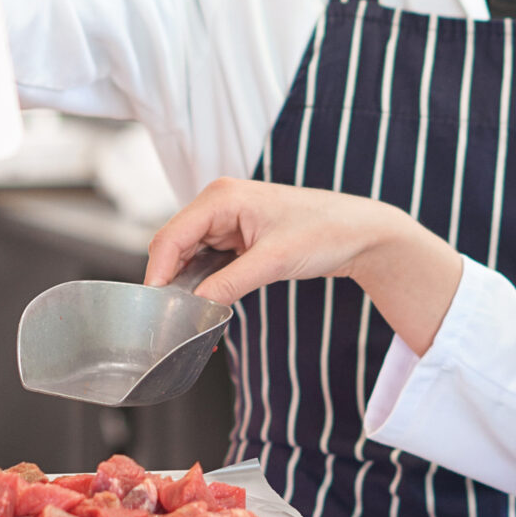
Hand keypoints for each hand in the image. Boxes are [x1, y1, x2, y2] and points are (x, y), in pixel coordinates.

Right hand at [144, 179, 463, 351]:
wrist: (361, 232)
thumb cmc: (325, 231)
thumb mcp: (274, 261)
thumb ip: (230, 283)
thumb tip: (195, 307)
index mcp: (221, 197)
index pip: (171, 236)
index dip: (158, 273)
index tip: (154, 307)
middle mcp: (219, 203)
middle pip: (174, 246)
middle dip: (171, 281)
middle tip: (172, 319)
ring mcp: (228, 220)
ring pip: (189, 256)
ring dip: (188, 284)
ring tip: (191, 318)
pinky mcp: (238, 236)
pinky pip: (208, 261)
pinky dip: (206, 283)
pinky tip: (209, 305)